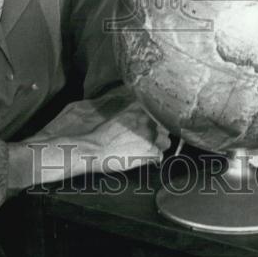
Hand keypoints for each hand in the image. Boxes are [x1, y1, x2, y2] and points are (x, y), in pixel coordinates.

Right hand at [24, 86, 169, 180]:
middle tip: (147, 137)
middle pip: (163, 125)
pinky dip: (153, 158)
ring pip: (166, 140)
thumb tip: (119, 97)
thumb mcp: (105, 108)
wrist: (90, 149)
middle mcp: (148, 120)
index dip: (152, 117)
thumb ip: (118, 102)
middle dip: (158, 130)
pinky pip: (159, 157)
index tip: (148, 122)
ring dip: (159, 144)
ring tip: (148, 148)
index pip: (156, 109)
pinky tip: (144, 159)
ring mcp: (152, 137)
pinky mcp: (151, 154)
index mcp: (137, 107)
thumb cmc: (93, 131)